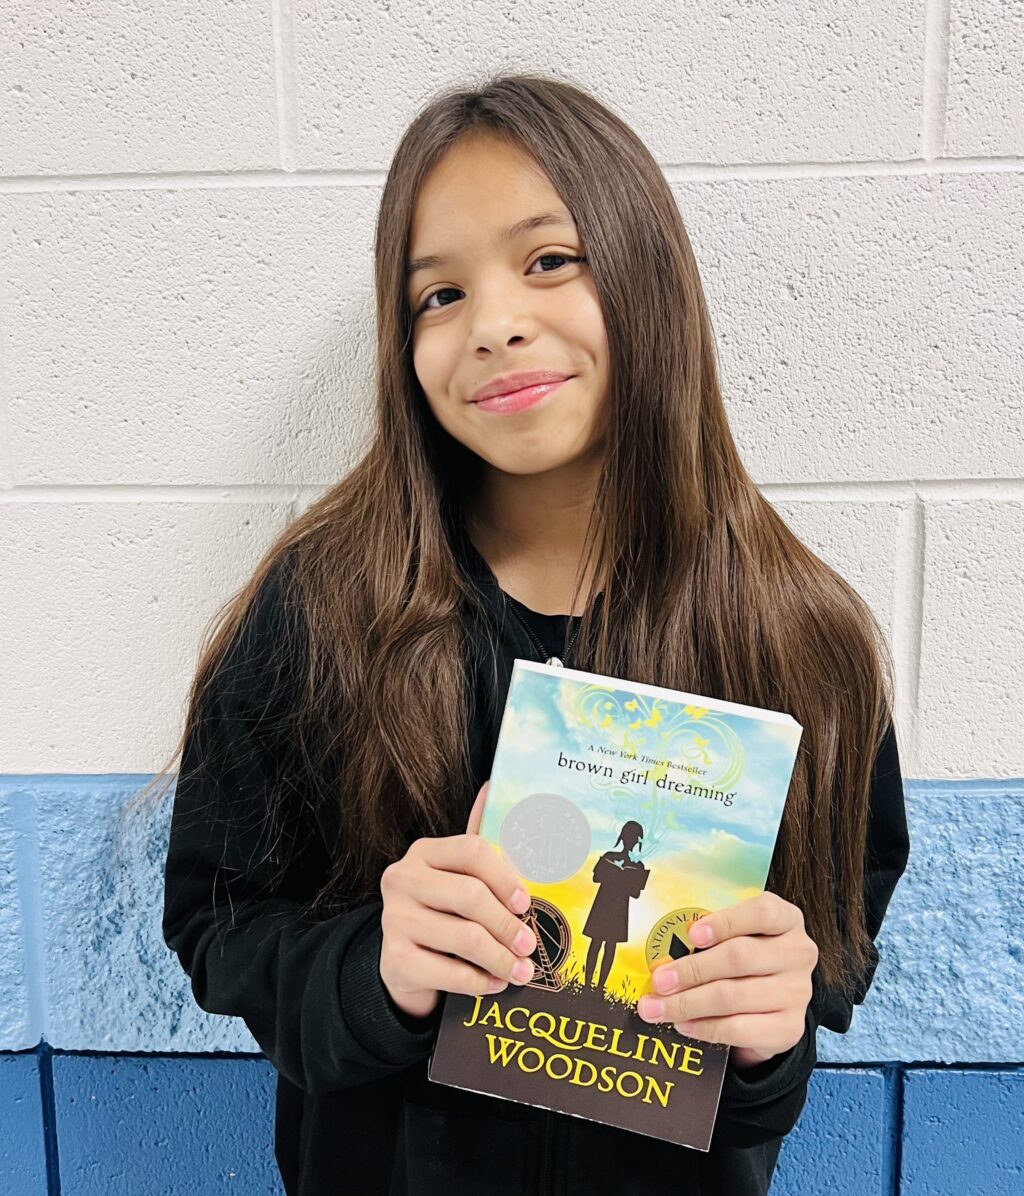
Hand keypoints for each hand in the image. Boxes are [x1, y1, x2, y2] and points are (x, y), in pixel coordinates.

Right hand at [379, 780, 537, 1020]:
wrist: (404, 959)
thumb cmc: (442, 909)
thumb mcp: (457, 874)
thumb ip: (477, 838)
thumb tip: (494, 785)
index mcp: (424, 852)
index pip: (472, 851)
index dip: (505, 876)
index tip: (526, 902)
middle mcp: (402, 879)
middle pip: (470, 896)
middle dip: (508, 924)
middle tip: (530, 944)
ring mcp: (394, 918)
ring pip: (464, 938)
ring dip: (500, 958)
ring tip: (521, 970)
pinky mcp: (394, 958)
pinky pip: (448, 972)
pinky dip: (478, 981)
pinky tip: (494, 983)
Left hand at [635, 892, 817, 1069]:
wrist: (773, 1002)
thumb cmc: (745, 956)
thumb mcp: (736, 935)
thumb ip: (710, 934)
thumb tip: (662, 951)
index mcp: (787, 919)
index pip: (763, 912)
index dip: (725, 922)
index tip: (692, 934)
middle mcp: (798, 953)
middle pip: (740, 958)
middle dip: (692, 970)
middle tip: (659, 980)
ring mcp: (797, 993)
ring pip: (734, 996)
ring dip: (688, 1003)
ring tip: (658, 1007)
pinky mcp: (789, 1028)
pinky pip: (739, 1029)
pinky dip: (705, 1027)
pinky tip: (683, 1024)